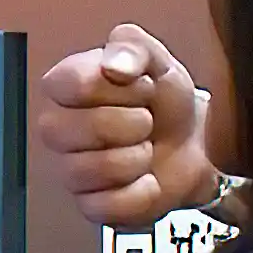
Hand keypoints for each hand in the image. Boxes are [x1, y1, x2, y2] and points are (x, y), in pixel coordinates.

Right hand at [38, 24, 211, 227]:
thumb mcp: (156, 60)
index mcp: (65, 86)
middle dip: (132, 124)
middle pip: (82, 129)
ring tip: (146, 149)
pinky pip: (107, 206)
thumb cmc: (164, 99)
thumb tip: (114, 65)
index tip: (140, 87)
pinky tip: (147, 179)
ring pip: (94, 170)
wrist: (194, 142)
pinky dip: (140, 193)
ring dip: (137, 159)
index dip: (117, 88)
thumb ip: (133, 47)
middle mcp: (58, 128)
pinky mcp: (90, 206)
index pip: (72, 85)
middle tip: (147, 121)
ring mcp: (70, 170)